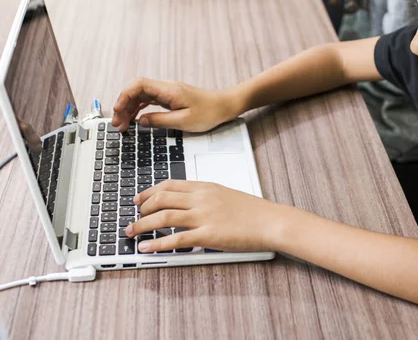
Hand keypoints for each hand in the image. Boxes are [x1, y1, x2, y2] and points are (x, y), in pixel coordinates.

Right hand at [111, 77, 239, 131]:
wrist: (224, 106)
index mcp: (169, 90)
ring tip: (123, 125)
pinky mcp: (170, 98)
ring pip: (141, 96)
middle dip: (123, 105)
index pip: (139, 85)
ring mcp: (167, 92)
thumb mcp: (184, 121)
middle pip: (137, 90)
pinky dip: (139, 109)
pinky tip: (135, 120)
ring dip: (130, 108)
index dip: (125, 96)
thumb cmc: (208, 113)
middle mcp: (166, 88)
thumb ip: (160, 120)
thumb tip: (141, 121)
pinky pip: (149, 100)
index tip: (117, 110)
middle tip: (117, 124)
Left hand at [126, 180, 286, 252]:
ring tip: (131, 233)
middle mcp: (201, 198)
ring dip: (142, 225)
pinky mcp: (207, 235)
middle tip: (132, 217)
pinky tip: (146, 248)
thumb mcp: (225, 195)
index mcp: (205, 187)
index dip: (149, 191)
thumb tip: (187, 205)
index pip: (169, 184)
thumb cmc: (252, 211)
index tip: (138, 198)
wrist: (270, 221)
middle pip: (161, 198)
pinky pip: (175, 239)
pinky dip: (156, 244)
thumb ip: (205, 197)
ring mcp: (203, 216)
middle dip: (141, 208)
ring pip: (163, 216)